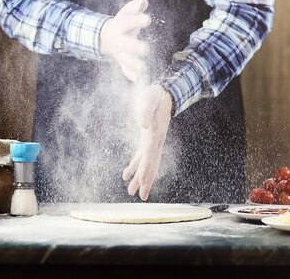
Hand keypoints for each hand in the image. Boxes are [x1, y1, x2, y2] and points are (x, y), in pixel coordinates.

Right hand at [99, 0, 150, 83]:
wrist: (107, 37)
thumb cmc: (123, 23)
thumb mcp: (126, 12)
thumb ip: (135, 7)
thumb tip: (144, 2)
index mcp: (121, 26)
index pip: (129, 22)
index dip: (138, 21)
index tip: (148, 20)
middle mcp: (120, 41)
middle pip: (127, 44)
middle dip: (135, 47)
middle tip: (146, 49)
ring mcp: (121, 53)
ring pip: (127, 60)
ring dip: (134, 65)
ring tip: (144, 69)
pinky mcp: (123, 63)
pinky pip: (126, 70)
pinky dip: (132, 76)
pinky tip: (140, 80)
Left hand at [122, 85, 172, 200]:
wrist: (163, 92)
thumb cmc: (154, 95)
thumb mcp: (149, 99)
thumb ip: (145, 111)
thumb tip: (142, 125)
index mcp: (156, 133)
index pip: (150, 154)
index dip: (146, 168)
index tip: (142, 182)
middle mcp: (156, 141)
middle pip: (151, 164)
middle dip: (146, 180)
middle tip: (143, 197)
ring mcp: (152, 141)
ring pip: (146, 163)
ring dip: (139, 178)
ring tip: (131, 192)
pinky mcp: (147, 139)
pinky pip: (141, 156)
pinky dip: (134, 166)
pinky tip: (125, 176)